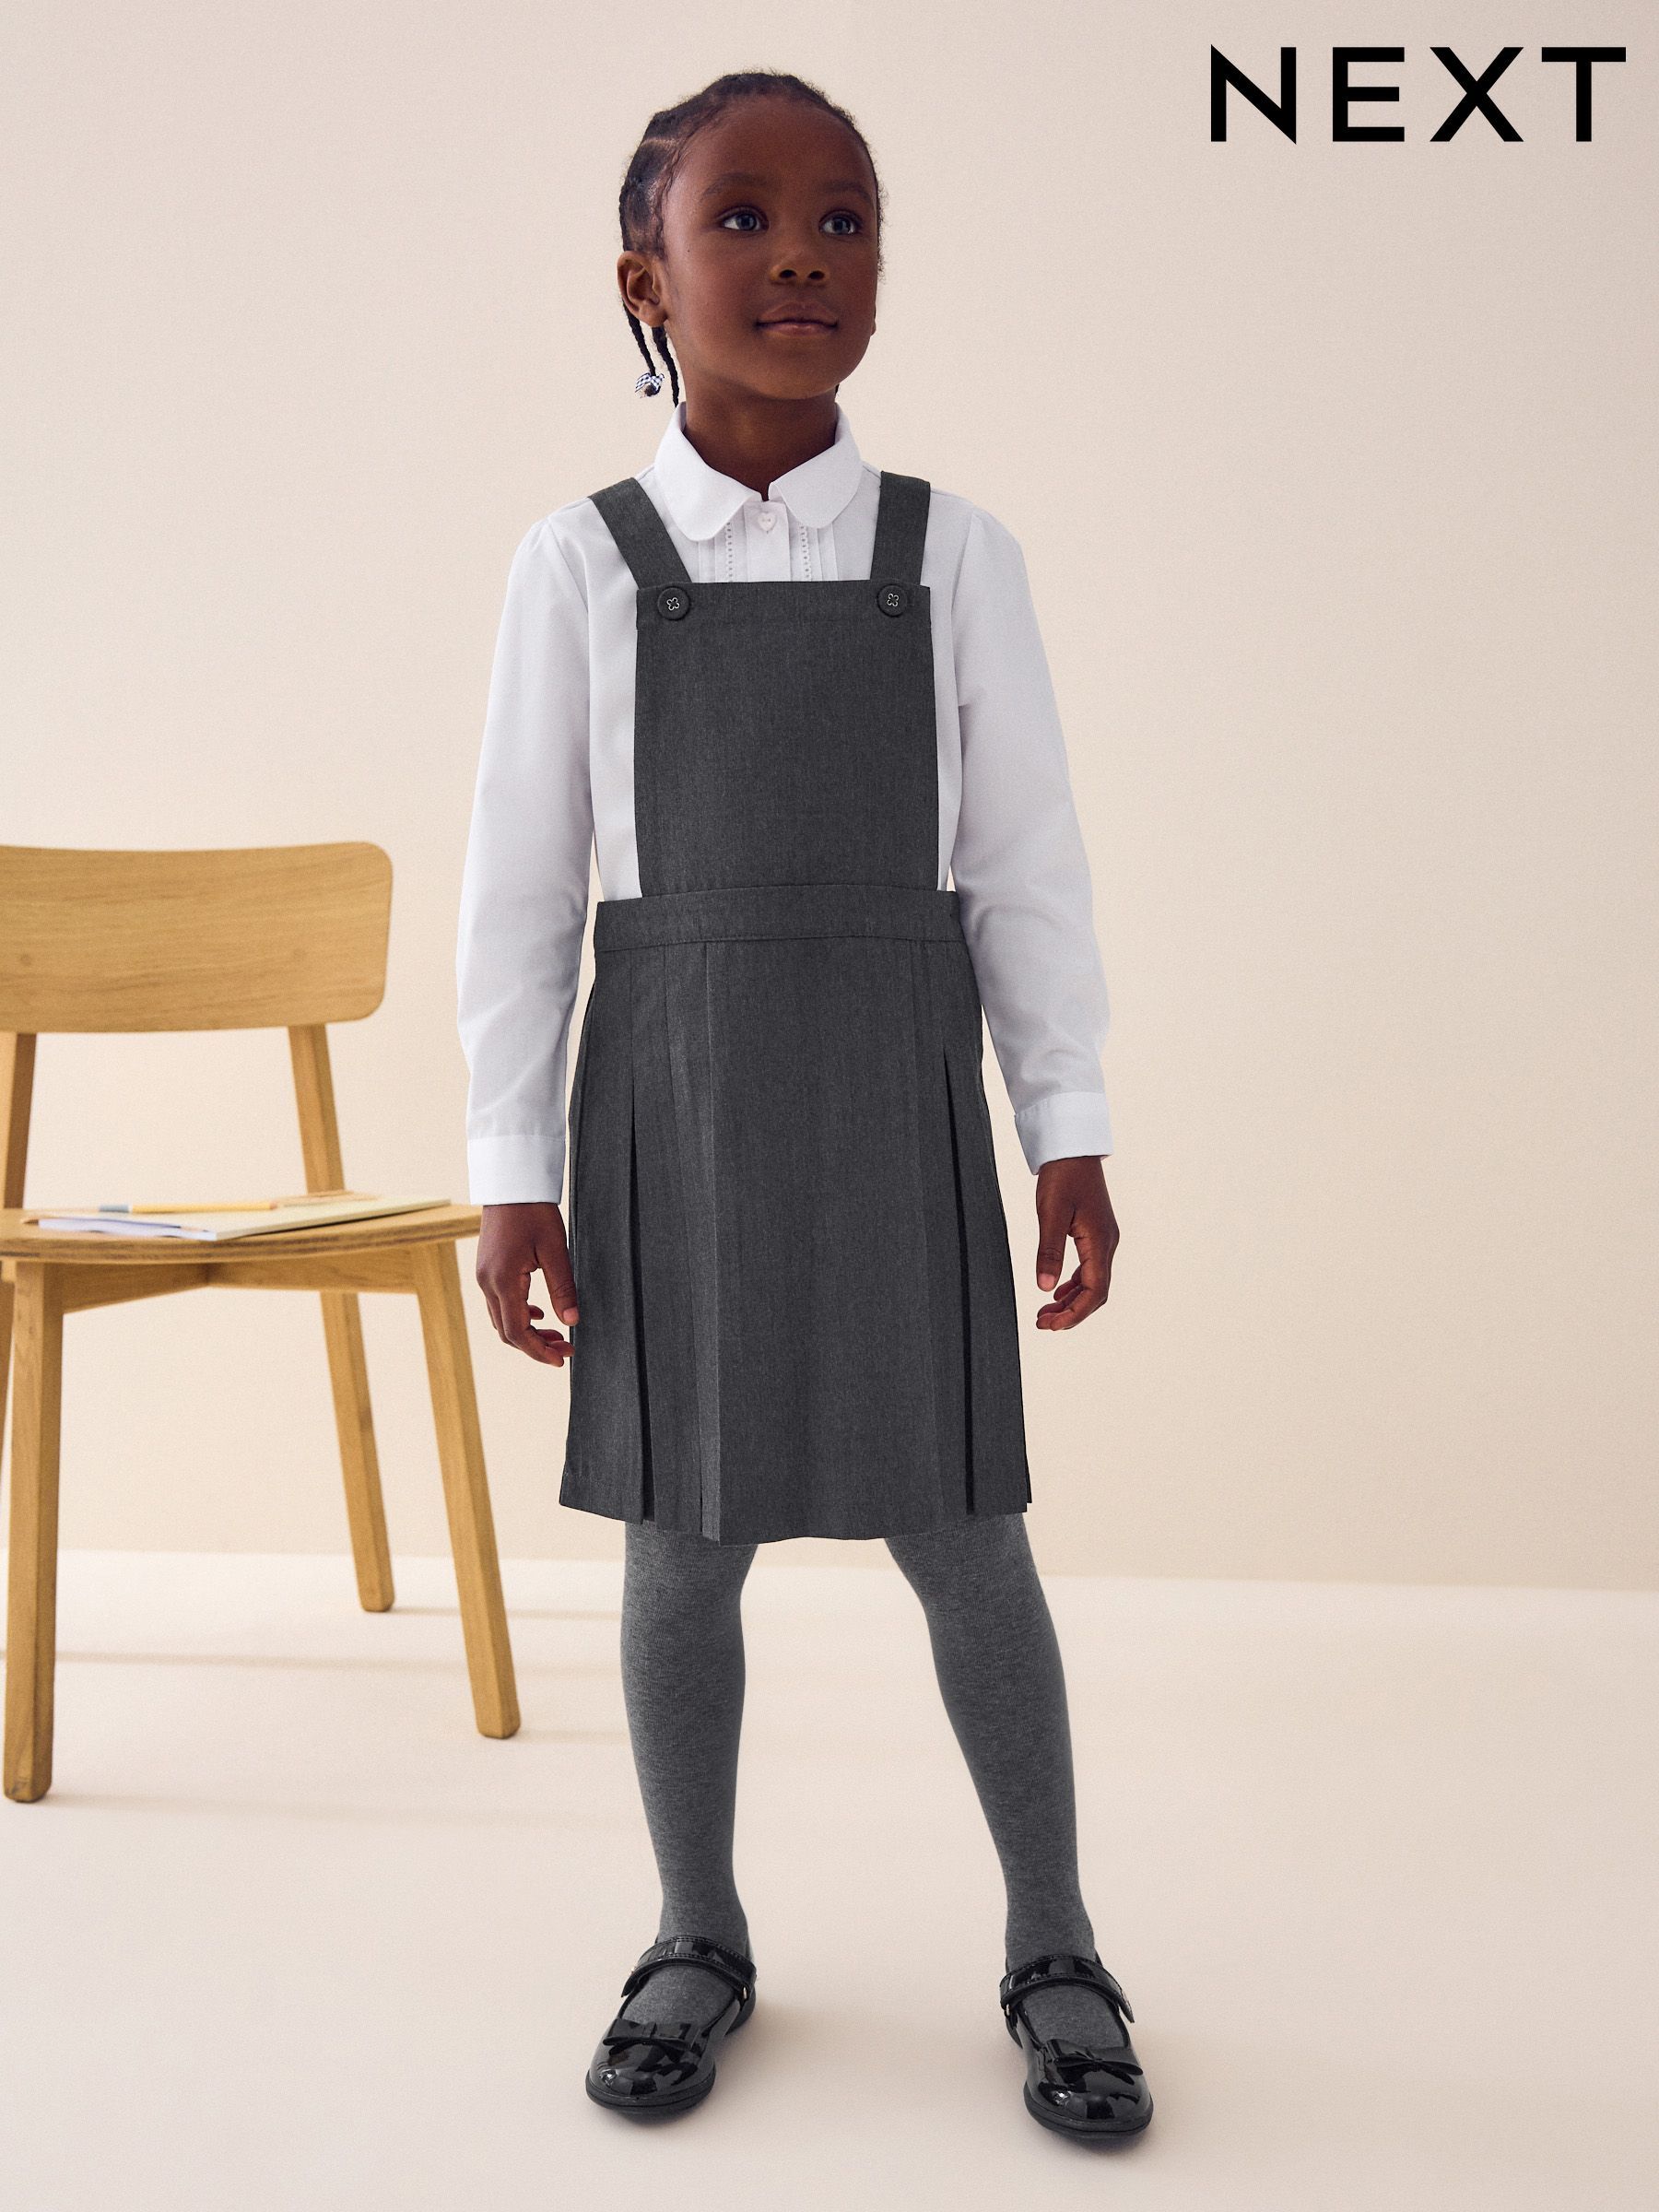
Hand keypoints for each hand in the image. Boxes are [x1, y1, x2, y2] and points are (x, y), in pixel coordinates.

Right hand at [476, 1201, 578, 1366]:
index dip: (539, 1351)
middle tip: (566, 1350)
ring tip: (557, 1334)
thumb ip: (563, 1289)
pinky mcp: (488, 1269)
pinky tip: (540, 1313)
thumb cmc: (534, 1211)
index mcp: (503, 1281)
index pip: (518, 1332)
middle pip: (507, 1331)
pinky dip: (519, 1315)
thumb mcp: (556, 1250)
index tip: (562, 1359)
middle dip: (536, 1346)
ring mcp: (484, 1276)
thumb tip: (572, 1322)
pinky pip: (499, 1303)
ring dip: (528, 1332)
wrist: (511, 1182)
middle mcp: (487, 1282)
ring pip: (502, 1319)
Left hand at [1032, 1157, 1117, 1330]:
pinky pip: (1089, 1268)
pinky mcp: (1095, 1233)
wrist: (1072, 1149)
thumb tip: (1044, 1288)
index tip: (1051, 1326)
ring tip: (1045, 1313)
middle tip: (1042, 1324)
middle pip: (1096, 1292)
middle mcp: (1107, 1243)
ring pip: (1092, 1282)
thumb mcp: (1050, 1214)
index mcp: (1099, 1241)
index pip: (1094, 1290)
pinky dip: (1073, 1285)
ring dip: (1071, 1301)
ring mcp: (1103, 1239)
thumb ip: (1048, 1252)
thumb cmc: (1062, 1176)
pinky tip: (1056, 1291)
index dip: (1074, 1313)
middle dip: (1071, 1313)